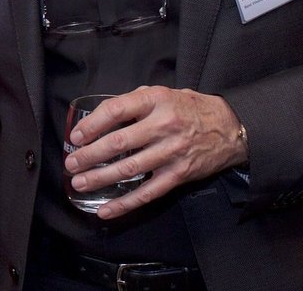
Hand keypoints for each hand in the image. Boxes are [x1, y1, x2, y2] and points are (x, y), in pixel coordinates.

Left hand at [63, 86, 246, 219]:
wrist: (231, 128)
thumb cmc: (191, 109)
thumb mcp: (164, 94)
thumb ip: (135, 101)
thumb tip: (101, 115)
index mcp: (157, 101)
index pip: (116, 110)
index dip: (92, 124)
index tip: (77, 136)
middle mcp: (164, 126)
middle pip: (118, 142)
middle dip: (89, 155)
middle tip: (71, 163)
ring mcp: (171, 153)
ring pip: (129, 169)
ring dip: (100, 178)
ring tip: (79, 183)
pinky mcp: (178, 175)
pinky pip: (147, 193)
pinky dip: (124, 204)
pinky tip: (105, 209)